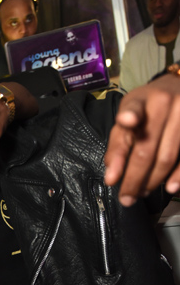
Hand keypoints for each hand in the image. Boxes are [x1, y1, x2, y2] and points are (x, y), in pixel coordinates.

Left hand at [104, 74, 179, 205]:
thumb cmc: (148, 107)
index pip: (134, 107)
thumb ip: (118, 143)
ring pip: (167, 157)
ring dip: (153, 180)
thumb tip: (112, 177)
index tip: (127, 121)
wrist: (178, 86)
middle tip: (126, 198)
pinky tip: (170, 188)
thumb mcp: (128, 117)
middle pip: (147, 147)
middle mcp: (164, 103)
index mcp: (142, 99)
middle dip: (134, 178)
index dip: (130, 115)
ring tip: (142, 192)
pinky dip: (179, 175)